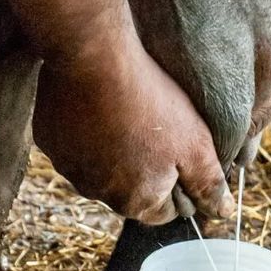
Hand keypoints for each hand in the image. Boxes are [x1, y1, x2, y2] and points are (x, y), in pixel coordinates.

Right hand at [32, 38, 234, 224]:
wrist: (95, 58)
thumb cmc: (151, 101)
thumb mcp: (196, 145)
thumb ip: (208, 185)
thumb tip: (221, 211)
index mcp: (136, 202)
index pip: (164, 210)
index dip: (178, 182)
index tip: (180, 151)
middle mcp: (97, 195)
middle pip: (130, 190)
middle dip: (144, 167)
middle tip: (154, 126)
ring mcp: (69, 168)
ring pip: (99, 167)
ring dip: (113, 149)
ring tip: (126, 112)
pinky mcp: (49, 142)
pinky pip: (73, 144)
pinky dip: (85, 131)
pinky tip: (98, 105)